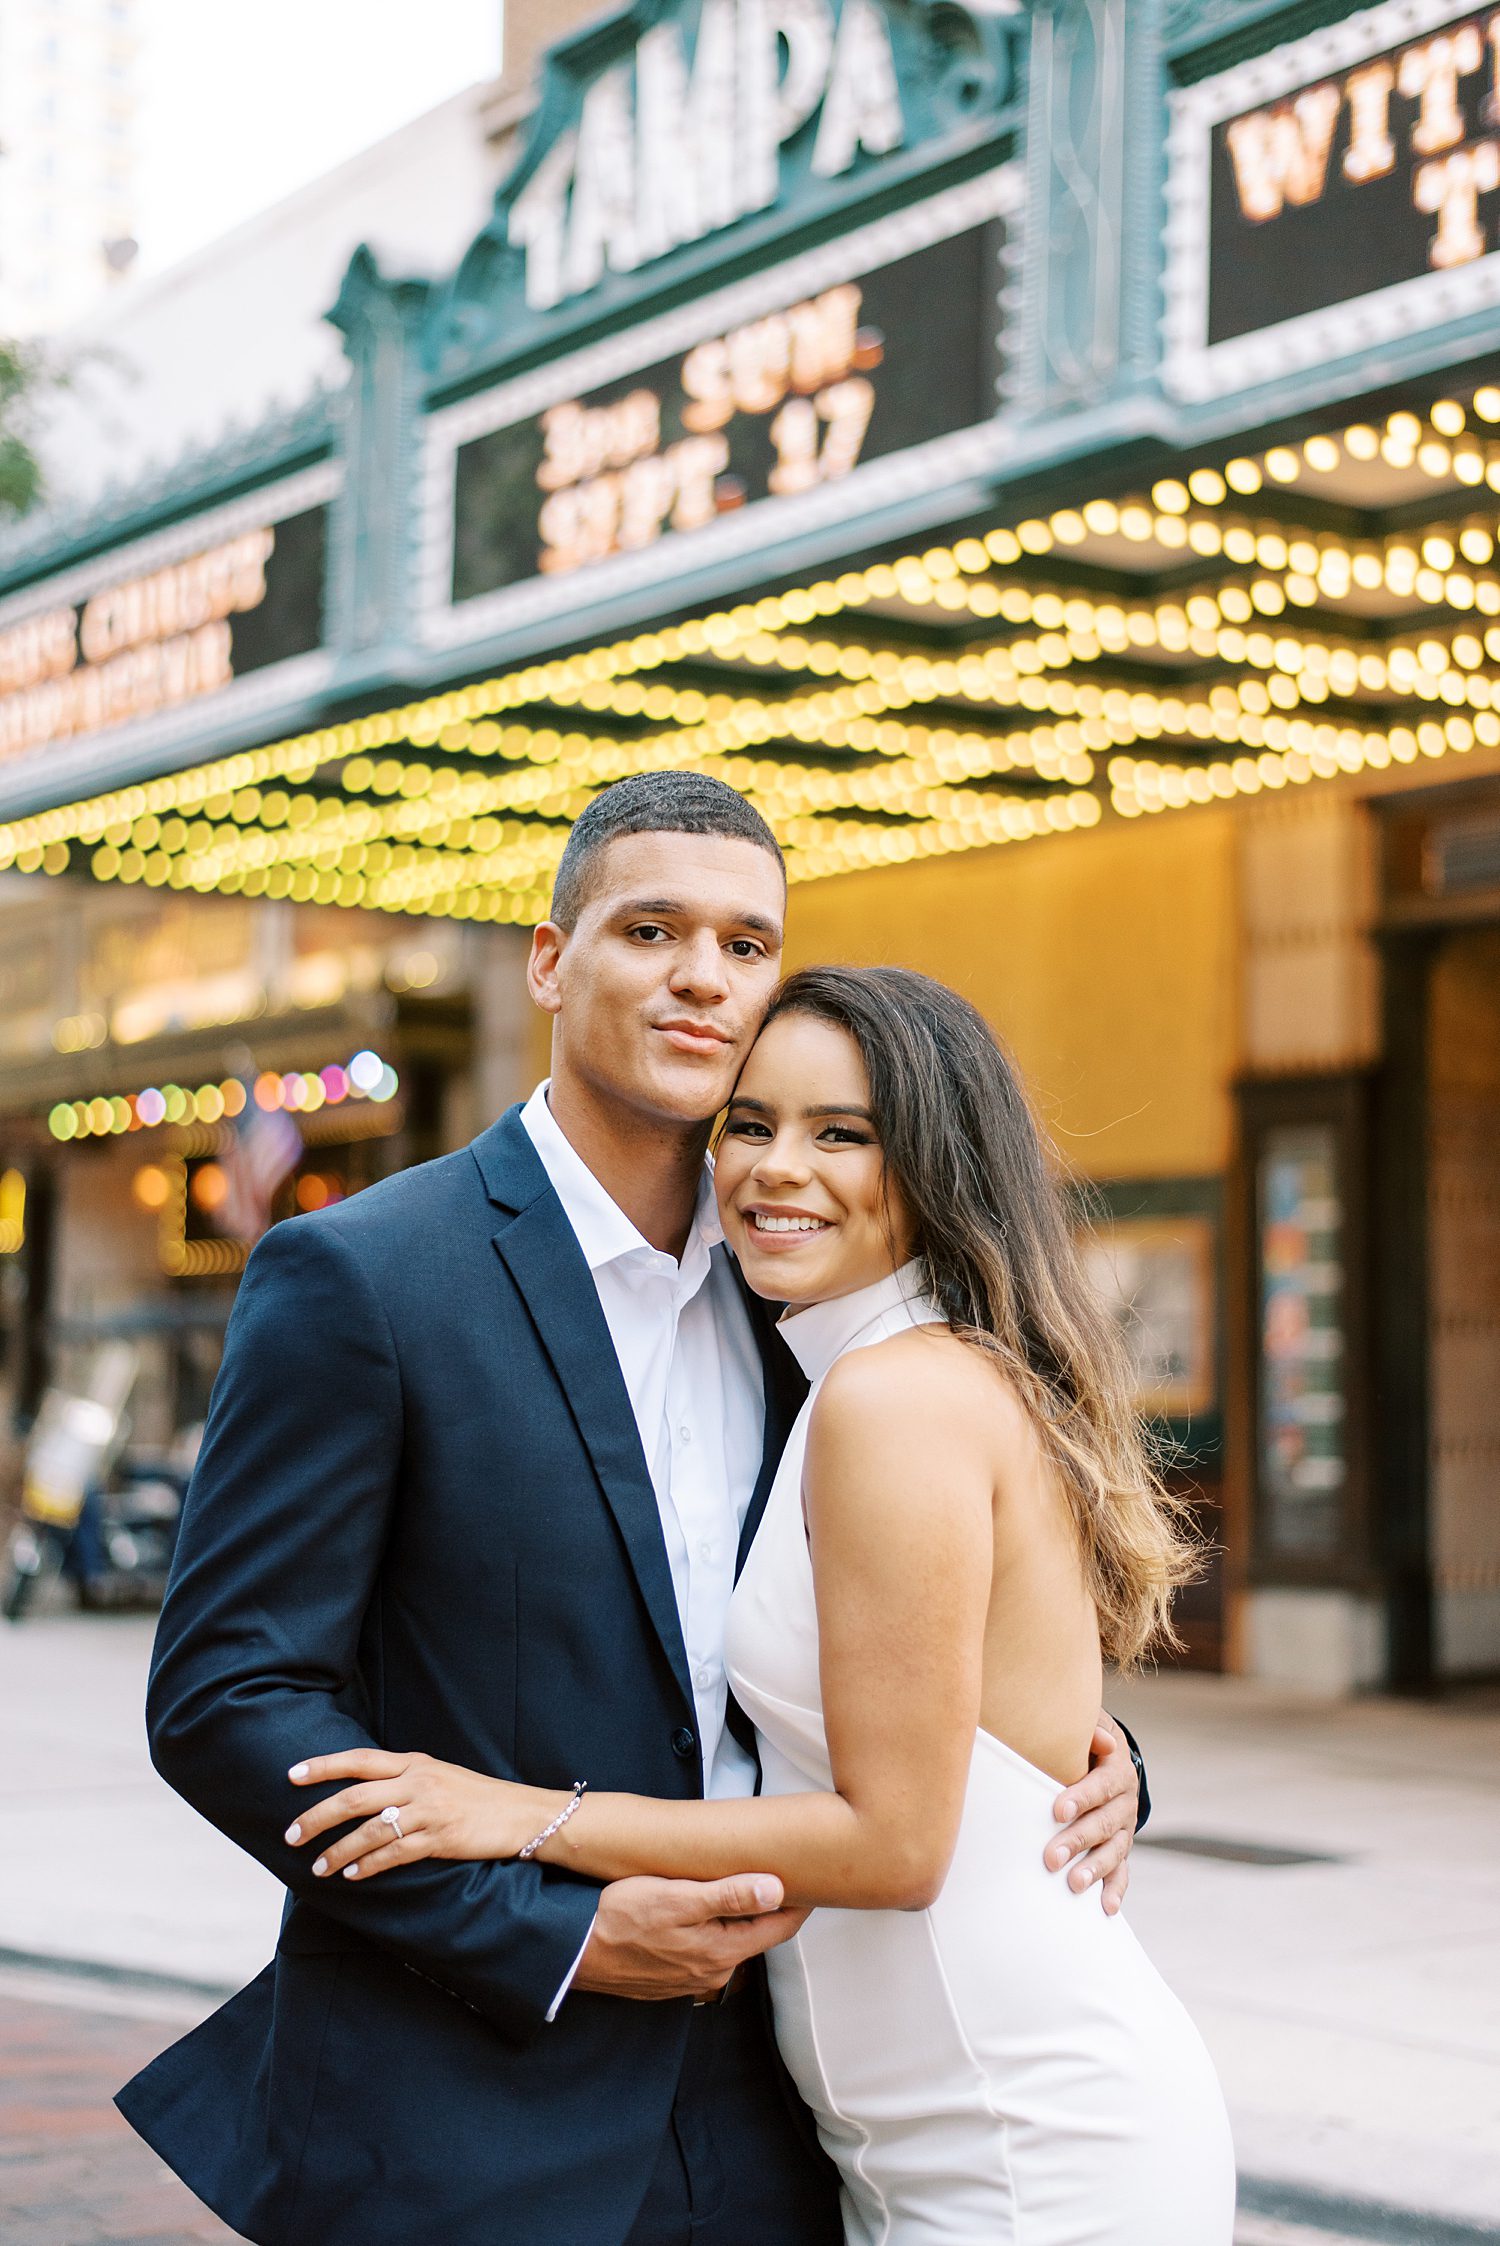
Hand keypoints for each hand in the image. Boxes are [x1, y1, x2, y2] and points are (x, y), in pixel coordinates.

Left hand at [283, 1749, 555, 1880]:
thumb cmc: (475, 1797)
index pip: (359, 1759)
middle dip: (317, 1817)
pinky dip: (370, 1865)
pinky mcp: (441, 1838)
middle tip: (291, 1835)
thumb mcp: (438, 1775)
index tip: (291, 1775)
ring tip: (317, 1868)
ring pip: (371, 1830)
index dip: (323, 1766)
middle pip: (355, 1797)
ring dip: (339, 1851)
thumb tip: (360, 1790)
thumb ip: (402, 1779)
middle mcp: (418, 1782)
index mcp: (414, 1762)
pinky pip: (396, 1853)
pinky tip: (353, 1876)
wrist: (520, 1813)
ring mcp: (429, 1810)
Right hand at [572, 1873, 809, 2001]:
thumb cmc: (621, 1916)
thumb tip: (778, 1890)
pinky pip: (706, 1952)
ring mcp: (690, 1979)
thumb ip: (729, 1895)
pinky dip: (716, 1931)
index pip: (779, 1926)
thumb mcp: (678, 1898)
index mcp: (722, 1952)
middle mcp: (713, 1972)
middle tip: (786, 1872)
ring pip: (732, 1944)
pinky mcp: (670, 1978)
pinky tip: (705, 1911)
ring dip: (742, 1918)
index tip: (814, 1876)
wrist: (573, 1951)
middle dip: (773, 1906)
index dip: (800, 1900)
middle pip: (758, 1935)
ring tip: (749, 1884)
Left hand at [1044, 1714, 1139, 1914]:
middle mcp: (1125, 1802)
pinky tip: (1106, 1909)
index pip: (1101, 1786)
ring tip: (1073, 1884)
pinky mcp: (1121, 1847)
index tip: (1057, 1811)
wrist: (1110, 1758)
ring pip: (1113, 1851)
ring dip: (1094, 1869)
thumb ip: (1092, 1729)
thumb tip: (1101, 1740)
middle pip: (1104, 1824)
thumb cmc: (1087, 1741)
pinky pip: (1122, 1871)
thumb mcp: (1093, 1726)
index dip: (1082, 1798)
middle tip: (1052, 1858)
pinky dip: (1115, 1890)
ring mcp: (1125, 1827)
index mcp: (1117, 1770)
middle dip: (1078, 1841)